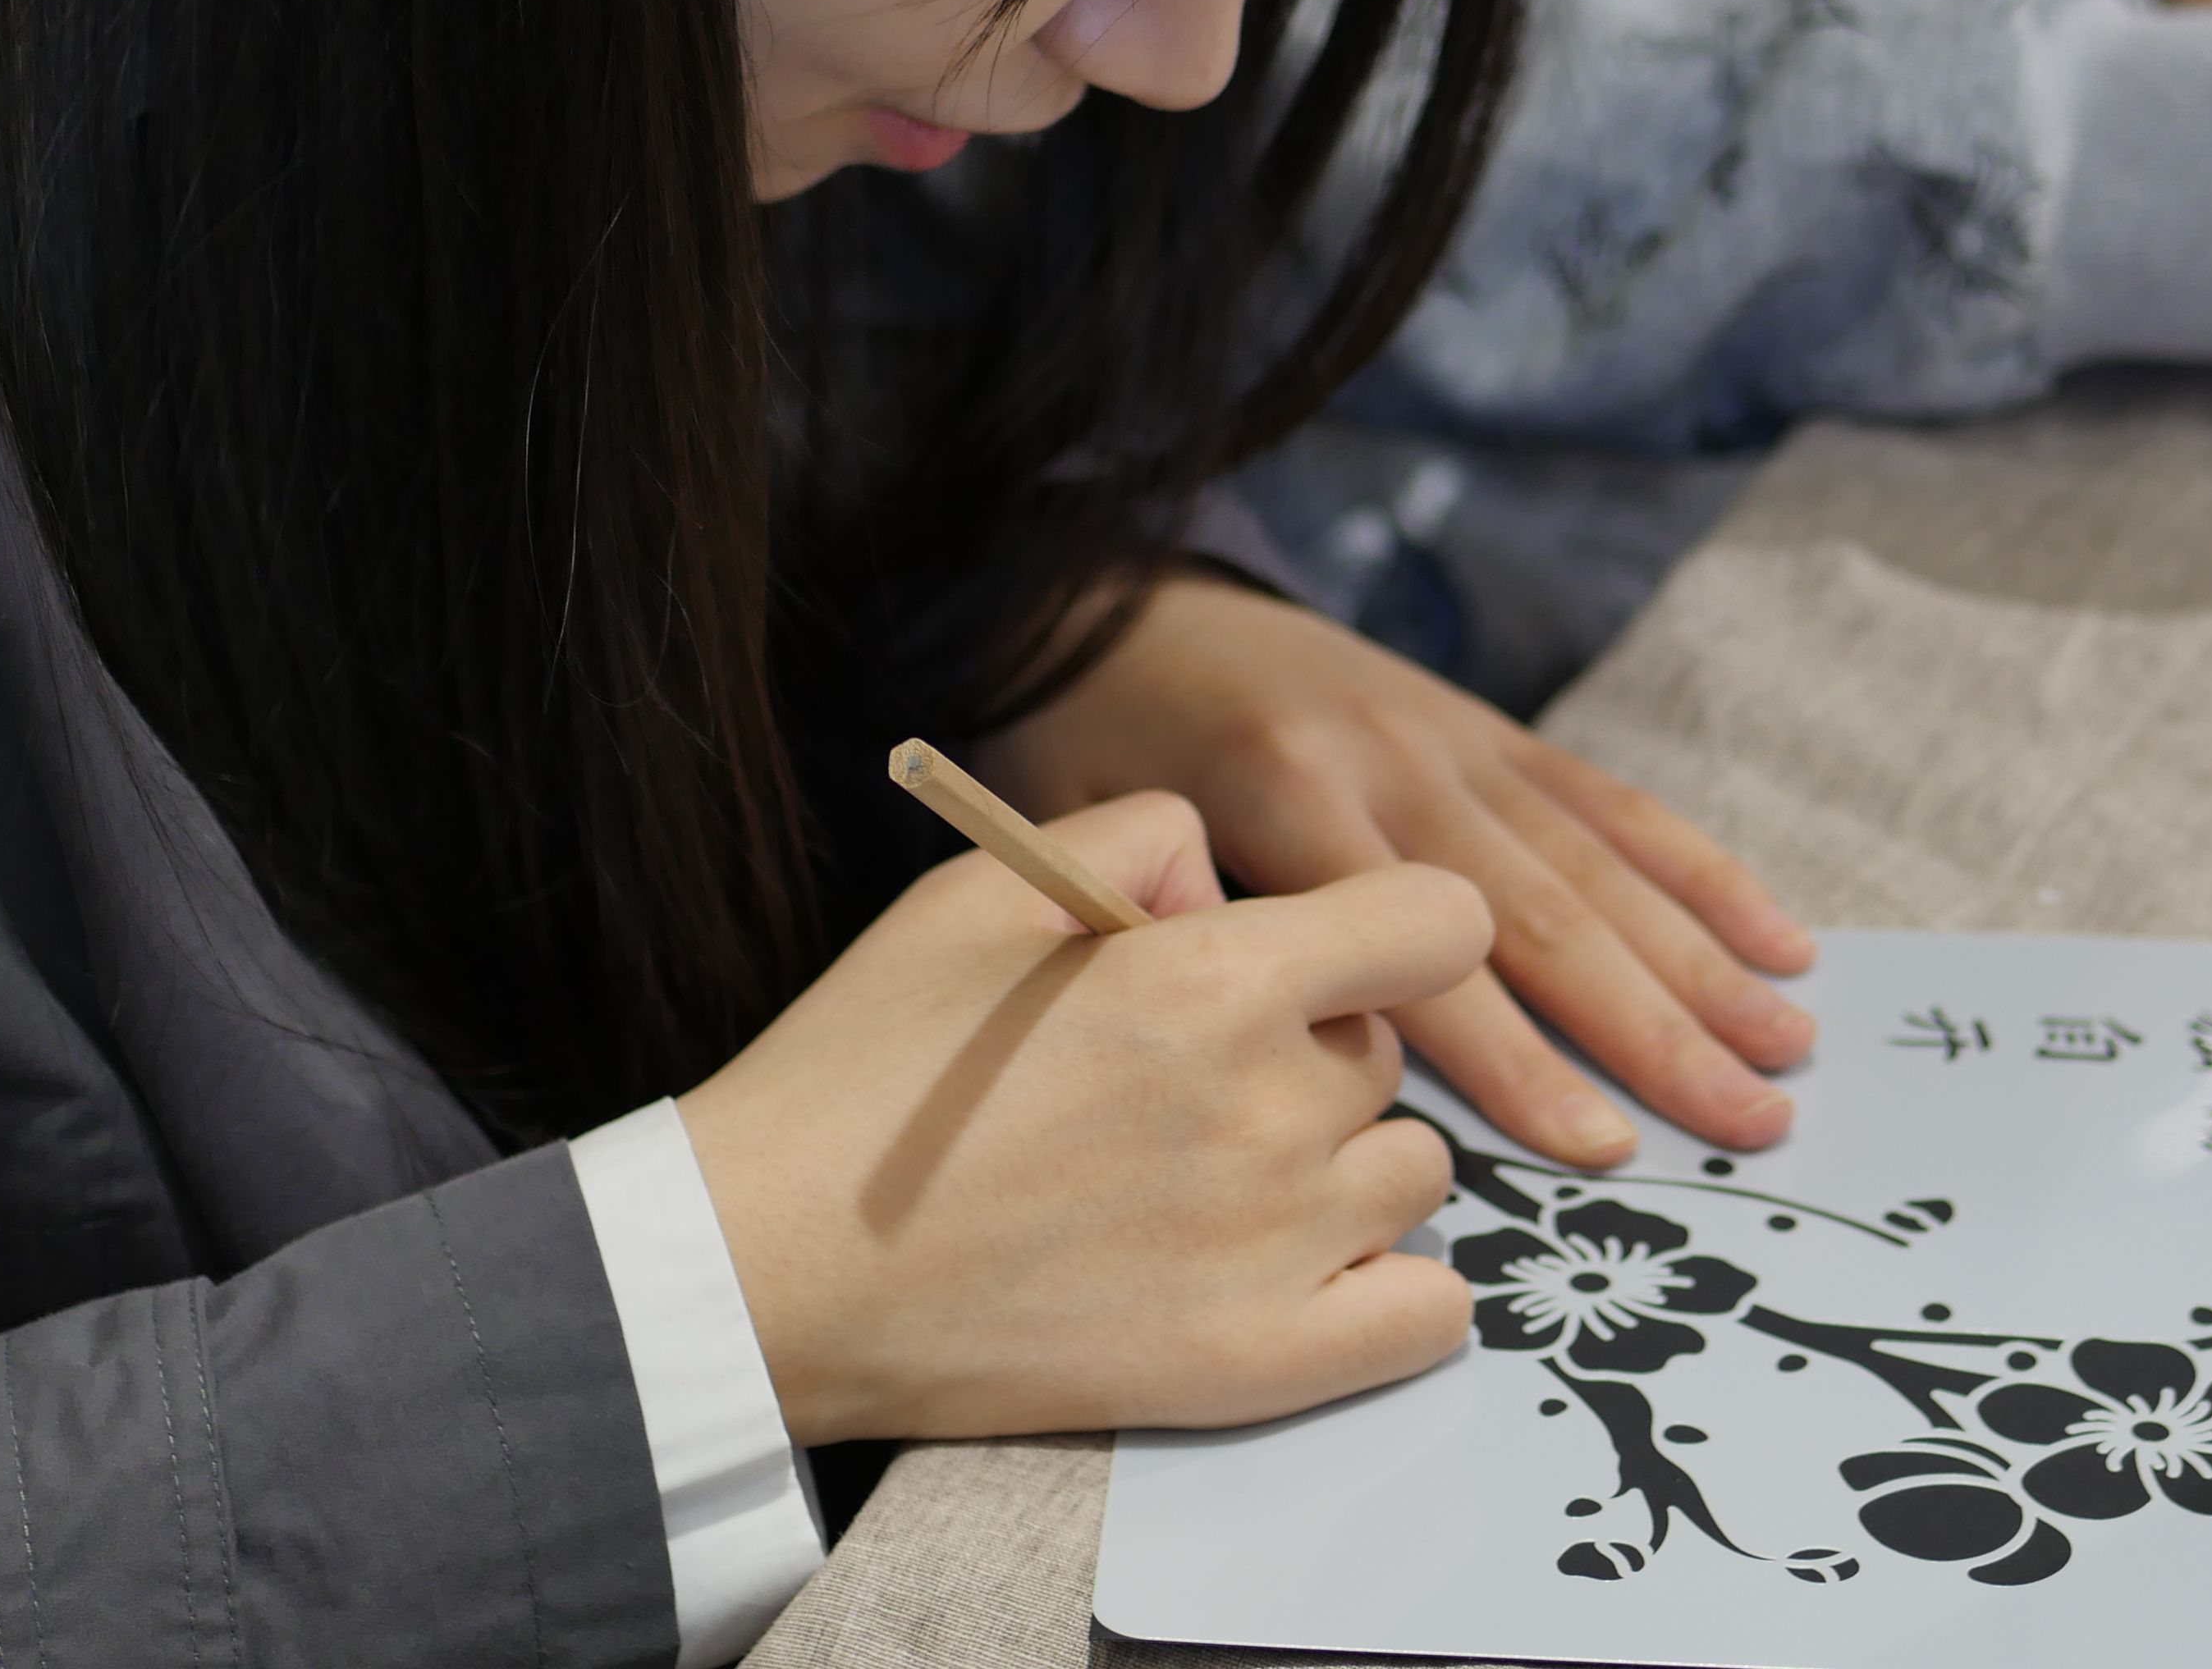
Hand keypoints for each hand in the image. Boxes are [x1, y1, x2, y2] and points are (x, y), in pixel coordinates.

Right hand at [677, 790, 1489, 1444]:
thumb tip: (1225, 891)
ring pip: (1412, 1173)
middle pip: (1390, 1050)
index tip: (1325, 954)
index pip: (1442, 920)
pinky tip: (1310, 1268)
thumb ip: (1140, 843)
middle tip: (1186, 1081)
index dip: (1393, 924)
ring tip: (1222, 1178)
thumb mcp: (986, 889)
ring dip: (1345, 1162)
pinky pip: (1426, 1318)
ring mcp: (1275, 1249)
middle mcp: (1269, 1108)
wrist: (769, 1263)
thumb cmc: (869, 1064)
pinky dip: (1394, 1291)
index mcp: (1216, 977)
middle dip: (1314, 1045)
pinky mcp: (1256, 1366)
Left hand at [975, 576, 1815, 1168]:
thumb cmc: (1089, 748)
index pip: (1421, 955)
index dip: (1514, 1058)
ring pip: (1598, 863)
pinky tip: (1777, 936)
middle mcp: (1395, 764)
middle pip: (1545, 912)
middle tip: (1752, 1126)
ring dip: (1701, 963)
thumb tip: (1275, 1061)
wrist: (1123, 597)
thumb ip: (1175, 939)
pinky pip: (1609, 803)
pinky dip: (1699, 870)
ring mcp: (1455, 740)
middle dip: (1655, 1027)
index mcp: (1291, 799)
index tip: (1596, 1149)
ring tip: (1786, 1052)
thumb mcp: (1088, 840)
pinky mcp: (1488, 725)